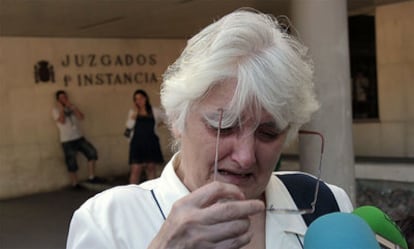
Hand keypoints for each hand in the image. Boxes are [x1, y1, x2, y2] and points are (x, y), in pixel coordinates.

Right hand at [149, 181, 263, 248]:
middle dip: (249, 207)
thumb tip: (231, 196)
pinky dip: (243, 238)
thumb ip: (201, 200)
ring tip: (246, 223)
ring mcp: (201, 238)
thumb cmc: (174, 231)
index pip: (215, 189)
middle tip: (258, 206)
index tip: (240, 195)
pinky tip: (242, 235)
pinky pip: (234, 244)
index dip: (233, 190)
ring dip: (246, 224)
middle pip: (230, 209)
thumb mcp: (180, 210)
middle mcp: (193, 220)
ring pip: (236, 228)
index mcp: (186, 205)